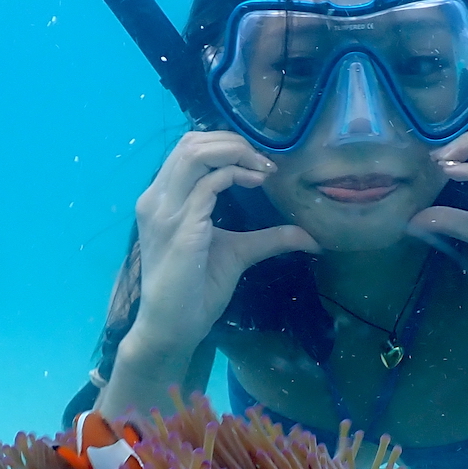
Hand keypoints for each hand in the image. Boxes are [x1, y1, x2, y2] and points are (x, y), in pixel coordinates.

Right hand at [119, 132, 318, 370]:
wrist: (172, 326)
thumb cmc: (197, 291)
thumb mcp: (238, 253)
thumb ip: (268, 238)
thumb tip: (310, 237)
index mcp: (162, 199)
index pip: (188, 149)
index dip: (225, 145)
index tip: (258, 163)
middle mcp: (157, 198)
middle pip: (190, 143)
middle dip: (232, 142)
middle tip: (264, 161)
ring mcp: (165, 211)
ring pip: (195, 153)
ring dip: (235, 152)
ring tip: (262, 168)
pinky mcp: (181, 227)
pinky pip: (208, 184)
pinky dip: (236, 174)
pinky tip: (257, 183)